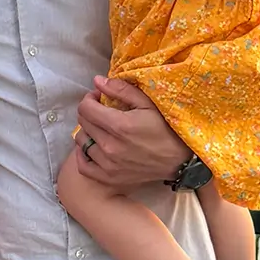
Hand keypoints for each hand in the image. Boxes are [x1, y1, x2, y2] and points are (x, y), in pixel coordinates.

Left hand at [75, 76, 192, 189]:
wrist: (179, 160)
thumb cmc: (166, 129)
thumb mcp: (147, 103)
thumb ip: (121, 90)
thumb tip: (97, 81)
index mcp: (119, 125)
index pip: (86, 108)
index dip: (89, 99)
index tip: (99, 98)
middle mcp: (110, 146)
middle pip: (83, 123)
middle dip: (89, 112)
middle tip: (101, 110)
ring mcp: (108, 164)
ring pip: (81, 142)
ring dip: (87, 131)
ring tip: (99, 128)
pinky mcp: (109, 178)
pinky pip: (83, 165)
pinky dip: (82, 155)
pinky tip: (91, 147)